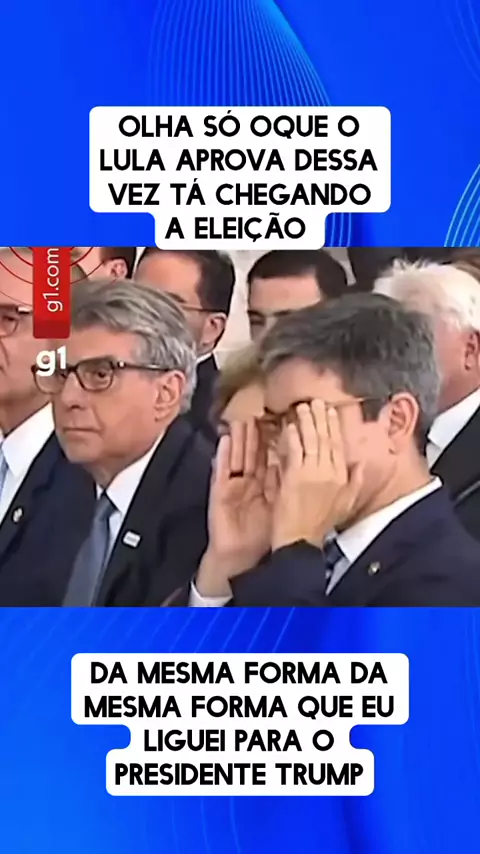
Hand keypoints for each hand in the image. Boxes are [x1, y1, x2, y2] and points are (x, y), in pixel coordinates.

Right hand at [196, 419, 278, 595]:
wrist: (239, 557)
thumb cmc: (260, 533)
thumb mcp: (280, 506)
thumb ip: (289, 483)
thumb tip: (303, 461)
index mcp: (265, 482)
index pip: (273, 454)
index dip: (280, 436)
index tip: (287, 416)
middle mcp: (248, 480)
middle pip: (254, 450)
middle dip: (259, 430)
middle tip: (265, 407)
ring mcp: (232, 485)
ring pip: (237, 455)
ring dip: (239, 436)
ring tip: (242, 416)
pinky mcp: (219, 493)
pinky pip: (221, 471)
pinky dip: (222, 456)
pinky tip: (224, 440)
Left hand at [271, 400, 363, 550]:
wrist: (301, 541)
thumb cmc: (320, 524)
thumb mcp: (346, 502)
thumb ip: (356, 481)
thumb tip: (364, 462)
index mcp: (342, 477)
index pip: (338, 444)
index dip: (333, 426)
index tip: (329, 410)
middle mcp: (330, 472)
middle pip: (326, 438)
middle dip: (321, 417)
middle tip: (315, 401)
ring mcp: (313, 473)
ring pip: (311, 441)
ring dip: (307, 422)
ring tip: (302, 407)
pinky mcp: (295, 477)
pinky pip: (295, 452)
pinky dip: (293, 438)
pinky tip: (290, 427)